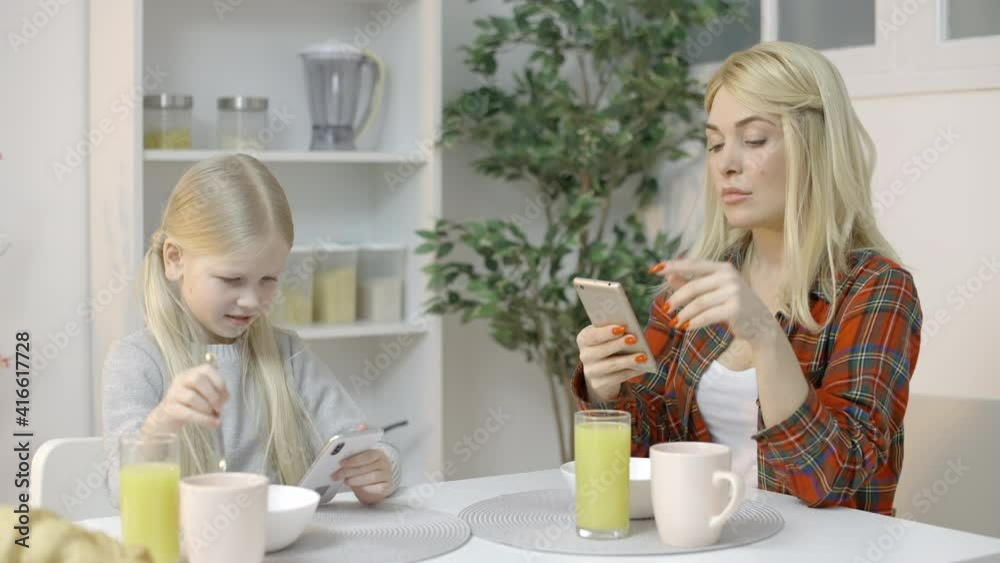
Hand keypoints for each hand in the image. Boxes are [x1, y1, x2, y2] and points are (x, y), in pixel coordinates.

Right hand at [143, 362, 228, 434]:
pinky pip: (188, 413)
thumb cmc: (189, 405)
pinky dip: (204, 419)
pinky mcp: (170, 409)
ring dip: (207, 408)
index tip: (226, 396)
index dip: (219, 382)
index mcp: (190, 373)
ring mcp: (173, 394)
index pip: (207, 369)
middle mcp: (180, 380)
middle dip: (213, 395)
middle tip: (220, 407)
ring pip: (191, 397)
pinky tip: (213, 424)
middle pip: (197, 380)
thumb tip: (225, 398)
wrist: (166, 419)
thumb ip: (214, 391)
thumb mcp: (202, 394)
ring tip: (214, 416)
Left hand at [331, 424, 393, 504]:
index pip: (367, 454)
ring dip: (355, 480)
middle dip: (349, 471)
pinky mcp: (387, 487)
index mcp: (379, 452)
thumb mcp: (362, 456)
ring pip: (371, 477)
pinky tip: (356, 488)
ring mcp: (387, 475)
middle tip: (336, 474)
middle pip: (367, 466)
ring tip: (344, 480)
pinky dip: (365, 488)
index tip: (341, 462)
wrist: (376, 486)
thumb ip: (359, 443)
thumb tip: (362, 425)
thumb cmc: (366, 469)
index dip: (354, 459)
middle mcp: (385, 463)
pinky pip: (376, 488)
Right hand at [576, 324, 647, 401]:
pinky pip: (617, 378)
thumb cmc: (609, 344)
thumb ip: (616, 331)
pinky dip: (631, 372)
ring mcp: (591, 371)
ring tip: (643, 356)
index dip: (605, 332)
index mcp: (584, 339)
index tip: (621, 328)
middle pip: (601, 350)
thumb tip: (632, 332)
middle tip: (634, 339)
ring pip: (610, 365)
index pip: (591, 335)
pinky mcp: (599, 384)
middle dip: (618, 344)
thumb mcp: (608, 336)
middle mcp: (584, 355)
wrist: (601, 370)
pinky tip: (642, 368)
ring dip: (627, 360)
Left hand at [650, 259, 778, 343]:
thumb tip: (668, 276)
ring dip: (683, 314)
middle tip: (665, 309)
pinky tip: (685, 327)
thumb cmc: (734, 306)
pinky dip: (693, 322)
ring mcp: (734, 291)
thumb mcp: (713, 292)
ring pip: (698, 303)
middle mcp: (729, 276)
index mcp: (723, 268)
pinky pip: (707, 315)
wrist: (760, 325)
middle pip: (693, 286)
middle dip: (676, 299)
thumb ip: (692, 283)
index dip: (672, 266)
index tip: (653, 269)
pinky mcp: (735, 308)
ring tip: (674, 323)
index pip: (693, 264)